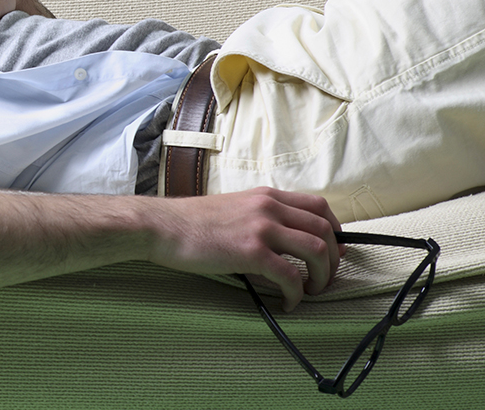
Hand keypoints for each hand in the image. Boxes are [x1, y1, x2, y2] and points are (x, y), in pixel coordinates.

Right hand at [145, 187, 343, 311]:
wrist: (162, 226)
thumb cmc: (190, 222)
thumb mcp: (233, 207)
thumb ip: (258, 215)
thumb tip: (278, 240)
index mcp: (265, 195)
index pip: (319, 206)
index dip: (335, 230)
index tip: (334, 250)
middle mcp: (269, 207)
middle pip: (324, 229)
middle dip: (334, 258)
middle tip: (325, 277)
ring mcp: (261, 228)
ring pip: (316, 250)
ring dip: (322, 276)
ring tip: (311, 291)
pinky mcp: (250, 251)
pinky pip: (290, 276)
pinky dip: (296, 293)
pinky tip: (288, 302)